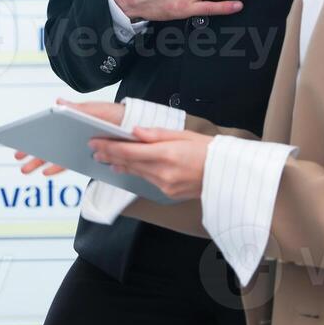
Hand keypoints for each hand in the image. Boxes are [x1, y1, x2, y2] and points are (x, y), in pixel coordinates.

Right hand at [15, 99, 124, 175]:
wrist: (136, 129)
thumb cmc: (116, 115)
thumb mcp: (99, 110)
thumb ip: (80, 109)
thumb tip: (59, 103)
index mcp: (74, 119)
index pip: (50, 126)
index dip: (35, 132)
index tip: (22, 137)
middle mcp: (74, 133)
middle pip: (50, 142)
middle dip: (32, 150)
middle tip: (18, 157)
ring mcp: (79, 145)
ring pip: (56, 154)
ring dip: (41, 161)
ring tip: (26, 169)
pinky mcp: (87, 156)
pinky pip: (70, 163)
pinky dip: (58, 167)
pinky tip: (48, 171)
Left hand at [89, 127, 210, 200]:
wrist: (229, 175)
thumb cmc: (210, 152)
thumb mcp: (185, 135)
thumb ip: (157, 134)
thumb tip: (135, 131)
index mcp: (167, 154)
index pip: (129, 151)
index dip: (109, 147)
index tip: (96, 141)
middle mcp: (163, 172)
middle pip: (128, 163)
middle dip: (109, 155)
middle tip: (94, 148)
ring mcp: (165, 185)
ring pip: (136, 173)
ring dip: (119, 164)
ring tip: (105, 157)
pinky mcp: (168, 193)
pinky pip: (147, 181)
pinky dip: (136, 172)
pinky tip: (127, 167)